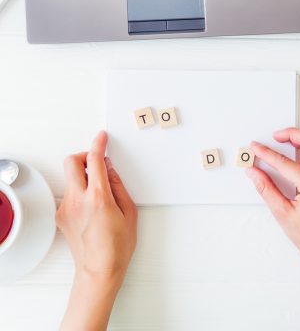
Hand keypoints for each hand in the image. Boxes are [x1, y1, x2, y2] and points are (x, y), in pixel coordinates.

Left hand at [57, 131, 137, 330]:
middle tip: (96, 162)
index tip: (101, 138)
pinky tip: (92, 207)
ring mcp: (66, 208)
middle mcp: (78, 200)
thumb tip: (110, 169)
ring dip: (83, 176)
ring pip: (70, 178)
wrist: (99, 270)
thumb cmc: (117, 246)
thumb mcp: (129, 212)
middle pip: (71, 162)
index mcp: (98, 197)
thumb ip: (118, 186)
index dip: (98, 144)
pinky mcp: (61, 216)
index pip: (95, 160)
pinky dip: (80, 192)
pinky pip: (70, 194)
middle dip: (83, 156)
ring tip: (99, 193)